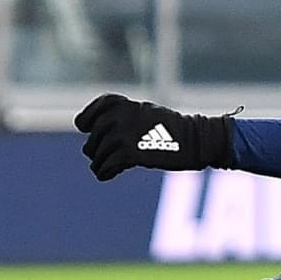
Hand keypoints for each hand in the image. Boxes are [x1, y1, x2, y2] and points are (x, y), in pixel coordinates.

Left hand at [75, 93, 233, 181]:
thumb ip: (121, 117)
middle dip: (95, 150)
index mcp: (121, 104)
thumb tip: (96, 131)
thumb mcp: (144, 113)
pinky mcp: (129, 153)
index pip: (90, 114)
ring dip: (100, 164)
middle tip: (103, 157)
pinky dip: (104, 173)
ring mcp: (122, 134)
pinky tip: (107, 175)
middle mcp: (118, 116)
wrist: (195, 139)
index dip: (85, 122)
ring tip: (106, 168)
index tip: (86, 129)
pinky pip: (105, 166)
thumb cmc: (171, 128)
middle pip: (92, 139)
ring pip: (97, 155)